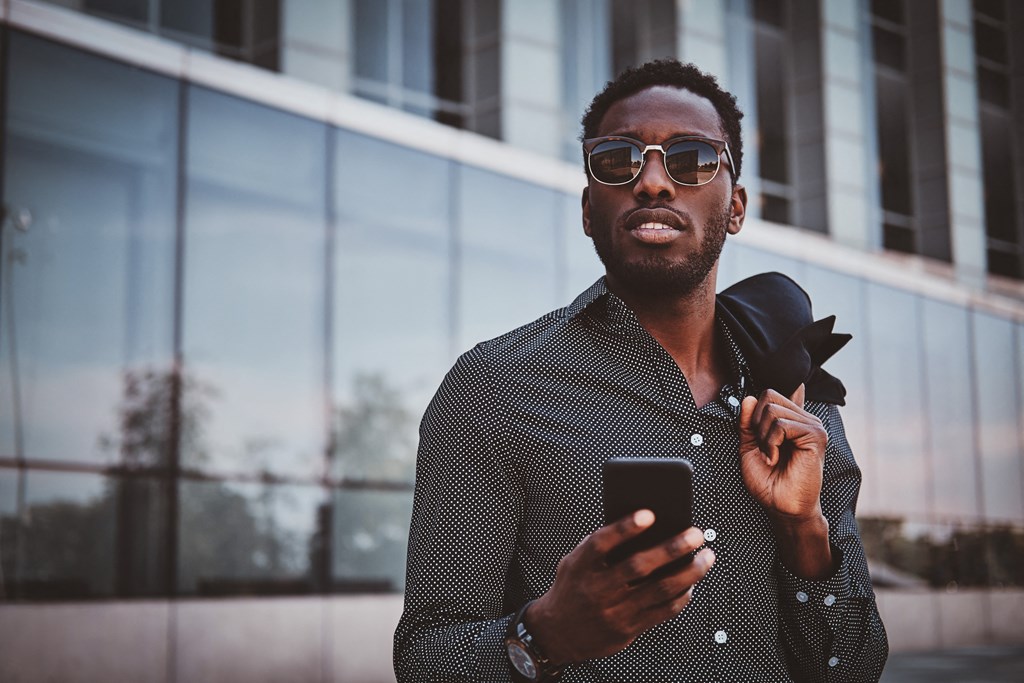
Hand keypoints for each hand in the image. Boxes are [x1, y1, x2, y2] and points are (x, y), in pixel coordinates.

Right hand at [525, 511, 714, 664]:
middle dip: (672, 548)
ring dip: (689, 572)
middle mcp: (597, 589)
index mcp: (581, 566)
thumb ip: (597, 545)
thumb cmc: (572, 588)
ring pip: (659, 590)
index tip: (649, 514)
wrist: (558, 634)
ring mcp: (614, 611)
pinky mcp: (629, 629)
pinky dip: (682, 596)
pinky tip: (692, 582)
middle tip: (695, 534)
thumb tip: (637, 524)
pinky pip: (663, 612)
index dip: (625, 528)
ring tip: (706, 557)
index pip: (602, 543)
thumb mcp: (573, 562)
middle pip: (638, 566)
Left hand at [738, 384, 833, 578]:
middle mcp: (804, 419)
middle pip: (769, 396)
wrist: (781, 506)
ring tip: (770, 455)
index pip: (773, 393)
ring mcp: (812, 425)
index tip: (756, 434)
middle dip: (756, 423)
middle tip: (763, 448)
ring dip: (763, 436)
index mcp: (792, 420)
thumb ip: (747, 423)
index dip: (756, 408)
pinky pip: (781, 424)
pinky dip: (770, 442)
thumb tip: (750, 398)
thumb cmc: (768, 481)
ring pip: (772, 409)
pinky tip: (775, 458)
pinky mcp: (815, 436)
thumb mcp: (749, 447)